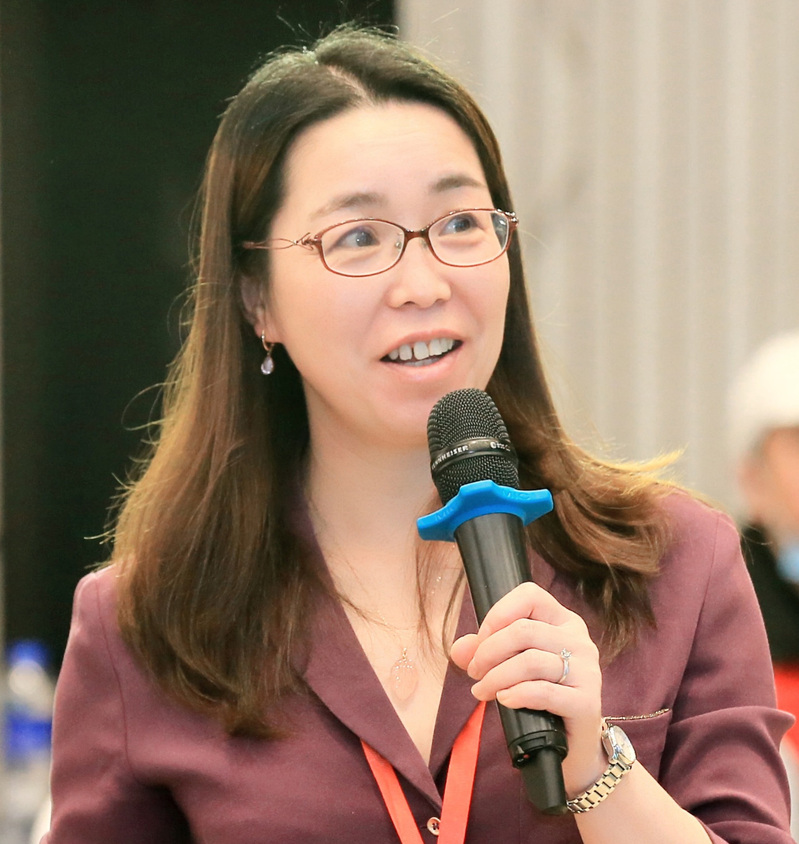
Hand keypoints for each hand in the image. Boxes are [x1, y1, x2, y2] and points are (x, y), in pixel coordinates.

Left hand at [450, 581, 605, 796]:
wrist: (572, 748)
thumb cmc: (541, 700)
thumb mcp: (511, 667)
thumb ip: (483, 652)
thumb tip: (458, 649)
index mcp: (563, 622)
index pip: (530, 596)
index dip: (498, 614)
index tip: (480, 640)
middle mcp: (580, 640)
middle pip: (524, 630)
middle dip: (488, 652)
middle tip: (474, 672)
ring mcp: (587, 671)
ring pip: (531, 661)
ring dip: (496, 677)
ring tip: (482, 691)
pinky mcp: (587, 702)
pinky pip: (544, 691)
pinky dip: (517, 694)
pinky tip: (505, 700)